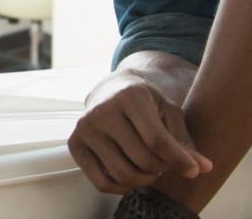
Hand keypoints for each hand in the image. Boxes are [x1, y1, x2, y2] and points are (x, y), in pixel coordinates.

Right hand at [68, 70, 212, 194]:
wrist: (110, 89)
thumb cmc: (145, 101)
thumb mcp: (168, 111)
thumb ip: (183, 140)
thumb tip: (203, 168)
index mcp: (129, 96)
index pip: (158, 142)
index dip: (180, 162)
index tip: (194, 169)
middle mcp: (102, 110)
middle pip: (143, 161)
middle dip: (163, 169)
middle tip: (166, 163)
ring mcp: (85, 127)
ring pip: (123, 175)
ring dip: (145, 179)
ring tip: (151, 167)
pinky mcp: (75, 144)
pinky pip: (101, 182)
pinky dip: (122, 189)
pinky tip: (133, 175)